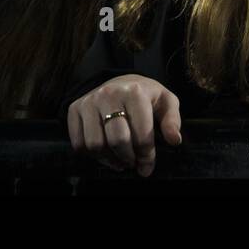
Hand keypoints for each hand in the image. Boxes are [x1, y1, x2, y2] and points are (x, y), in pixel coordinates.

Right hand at [68, 75, 182, 175]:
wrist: (120, 82)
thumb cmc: (145, 95)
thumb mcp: (166, 101)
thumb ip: (172, 120)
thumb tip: (174, 140)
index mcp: (134, 91)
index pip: (141, 134)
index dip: (146, 156)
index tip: (147, 166)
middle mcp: (109, 94)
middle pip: (117, 141)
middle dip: (128, 158)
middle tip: (134, 163)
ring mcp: (89, 101)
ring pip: (96, 145)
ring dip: (110, 160)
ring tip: (121, 160)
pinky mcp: (74, 109)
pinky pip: (79, 143)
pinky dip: (93, 156)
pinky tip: (106, 153)